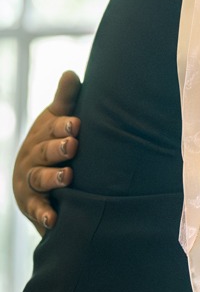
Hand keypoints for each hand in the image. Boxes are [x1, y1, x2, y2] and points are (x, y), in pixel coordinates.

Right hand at [12, 71, 80, 232]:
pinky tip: (53, 219)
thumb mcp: (57, 122)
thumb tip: (71, 72)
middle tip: (73, 145)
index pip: (51, 128)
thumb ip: (65, 101)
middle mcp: (33, 157)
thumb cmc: (52, 145)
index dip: (62, 126)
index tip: (76, 124)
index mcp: (42, 135)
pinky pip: (37, 209)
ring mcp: (31, 181)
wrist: (36, 183)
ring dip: (53, 177)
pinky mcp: (32, 204)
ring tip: (68, 177)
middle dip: (57, 148)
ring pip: (40, 178)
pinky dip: (44, 214)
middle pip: (44, 152)